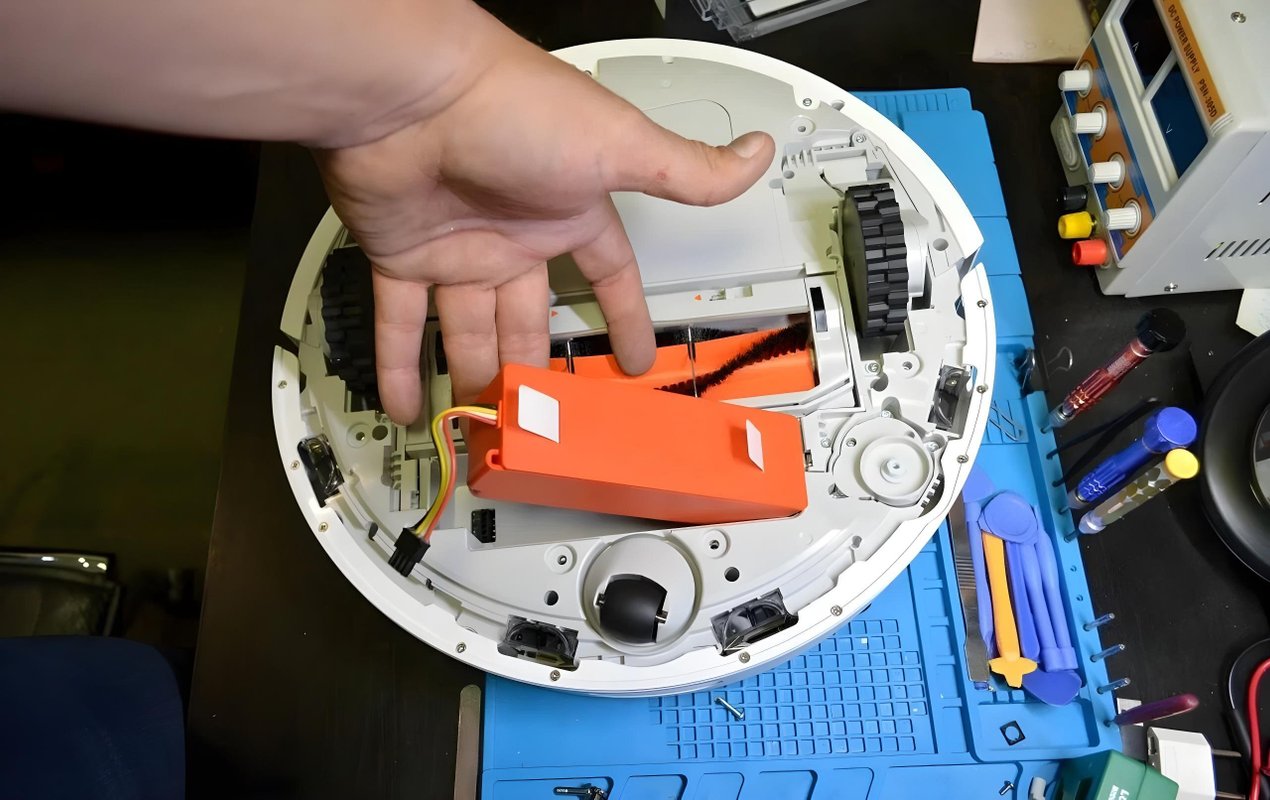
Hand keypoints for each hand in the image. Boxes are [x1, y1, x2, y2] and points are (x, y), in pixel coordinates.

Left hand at [313, 21, 773, 422]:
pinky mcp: (400, 255)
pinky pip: (401, 324)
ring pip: (470, 330)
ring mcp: (456, 248)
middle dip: (537, 367)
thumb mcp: (620, 146)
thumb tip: (755, 156)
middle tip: (544, 417)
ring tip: (485, 428)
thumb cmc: (513, 108)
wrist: (412, 94)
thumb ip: (688, 170)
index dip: (621, 318)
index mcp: (569, 213)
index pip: (607, 276)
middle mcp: (514, 235)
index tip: (631, 360)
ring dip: (477, 376)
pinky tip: (408, 409)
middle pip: (530, 319)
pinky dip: (400, 368)